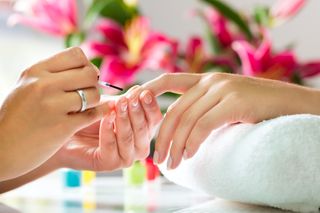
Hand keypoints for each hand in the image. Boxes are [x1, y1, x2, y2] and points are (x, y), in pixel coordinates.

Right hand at [0, 47, 109, 180]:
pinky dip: (98, 114)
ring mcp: (53, 106)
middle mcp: (44, 85)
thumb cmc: (18, 117)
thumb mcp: (27, 86)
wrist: (2, 149)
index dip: (86, 65)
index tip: (84, 77)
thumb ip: (53, 75)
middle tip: (87, 93)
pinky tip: (93, 115)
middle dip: (93, 83)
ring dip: (94, 102)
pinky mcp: (62, 126)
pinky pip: (93, 114)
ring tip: (83, 107)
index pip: (76, 54)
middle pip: (89, 73)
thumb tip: (87, 68)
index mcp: (36, 71)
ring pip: (94, 94)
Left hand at [54, 86, 162, 170]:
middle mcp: (138, 146)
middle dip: (137, 112)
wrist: (64, 131)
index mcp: (143, 131)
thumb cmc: (90, 117)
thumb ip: (127, 100)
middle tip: (130, 99)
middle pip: (145, 129)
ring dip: (124, 121)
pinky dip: (109, 131)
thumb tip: (142, 90)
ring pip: (130, 139)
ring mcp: (125, 157)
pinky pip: (112, 147)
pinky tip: (105, 118)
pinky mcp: (109, 164)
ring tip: (118, 106)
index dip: (151, 106)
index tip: (144, 93)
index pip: (154, 119)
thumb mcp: (111, 105)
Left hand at [143, 73, 319, 168]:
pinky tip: (188, 155)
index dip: (148, 90)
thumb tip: (183, 131)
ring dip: (175, 145)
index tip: (133, 105)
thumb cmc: (257, 108)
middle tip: (158, 158)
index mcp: (206, 80)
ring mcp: (222, 89)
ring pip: (187, 120)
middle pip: (175, 110)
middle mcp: (211, 81)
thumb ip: (205, 109)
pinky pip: (203, 125)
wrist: (290, 104)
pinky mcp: (233, 101)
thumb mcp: (226, 103)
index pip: (169, 80)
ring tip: (171, 164)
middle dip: (163, 136)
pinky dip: (192, 142)